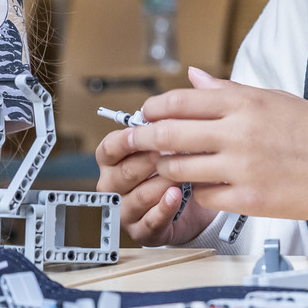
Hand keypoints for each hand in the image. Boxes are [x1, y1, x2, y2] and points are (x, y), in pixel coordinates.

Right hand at [95, 105, 214, 247]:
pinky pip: (148, 222)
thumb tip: (195, 75)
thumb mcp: (181, 136)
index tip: (140, 132)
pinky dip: (162, 209)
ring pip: (135, 197)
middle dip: (147, 162)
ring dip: (158, 184)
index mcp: (115, 160)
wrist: (199, 202)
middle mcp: (115, 185)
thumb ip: (183, 109)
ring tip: (179, 175)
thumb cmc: (182, 165)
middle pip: (121, 173)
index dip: (123, 141)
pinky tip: (176, 197)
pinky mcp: (142, 232)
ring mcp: (126, 209)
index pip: (108, 149)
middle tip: (169, 152)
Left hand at [125, 67, 307, 221]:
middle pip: (169, 133)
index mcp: (243, 104)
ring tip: (168, 165)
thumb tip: (192, 77)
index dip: (153, 109)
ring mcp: (241, 167)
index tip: (144, 114)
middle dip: (143, 138)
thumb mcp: (271, 98)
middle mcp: (238, 133)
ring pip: (179, 167)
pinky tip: (204, 185)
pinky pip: (203, 195)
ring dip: (167, 167)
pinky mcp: (247, 198)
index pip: (179, 101)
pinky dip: (198, 191)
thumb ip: (227, 91)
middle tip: (132, 142)